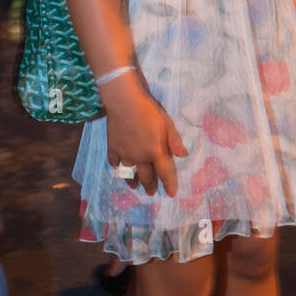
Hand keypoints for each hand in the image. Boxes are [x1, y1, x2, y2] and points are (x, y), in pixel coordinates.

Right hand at [103, 73, 187, 197]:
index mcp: (156, 152)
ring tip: (135, 187)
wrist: (125, 102)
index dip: (169, 184)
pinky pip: (114, 163)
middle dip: (150, 186)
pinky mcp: (113, 149)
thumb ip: (175, 141)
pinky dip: (117, 169)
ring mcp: (125, 155)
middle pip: (146, 177)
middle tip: (152, 193)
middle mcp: (140, 158)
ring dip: (133, 181)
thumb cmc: (149, 111)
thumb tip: (183, 155)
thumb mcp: (167, 124)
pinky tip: (119, 170)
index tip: (171, 193)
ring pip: (129, 174)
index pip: (165, 173)